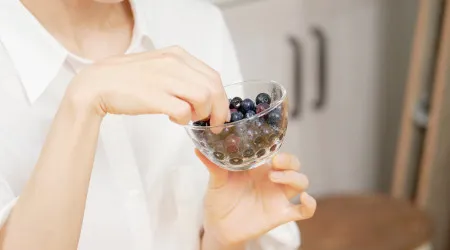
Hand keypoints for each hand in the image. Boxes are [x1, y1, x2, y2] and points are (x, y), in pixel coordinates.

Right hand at [65, 46, 229, 126]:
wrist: (98, 84)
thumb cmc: (128, 79)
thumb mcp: (160, 66)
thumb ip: (182, 74)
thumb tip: (203, 93)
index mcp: (177, 55)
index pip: (213, 76)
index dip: (222, 98)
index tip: (220, 112)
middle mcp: (174, 63)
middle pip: (213, 88)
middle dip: (218, 110)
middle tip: (214, 124)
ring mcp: (165, 79)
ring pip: (204, 98)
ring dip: (201, 114)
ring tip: (188, 118)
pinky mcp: (155, 97)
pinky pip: (184, 111)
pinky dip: (184, 119)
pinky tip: (174, 119)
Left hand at [196, 150, 315, 245]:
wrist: (218, 226)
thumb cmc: (218, 199)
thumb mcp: (215, 181)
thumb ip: (213, 166)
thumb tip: (197, 148)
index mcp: (258, 167)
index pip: (276, 151)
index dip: (277, 147)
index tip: (268, 147)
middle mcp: (271, 179)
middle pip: (293, 164)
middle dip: (290, 160)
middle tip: (275, 163)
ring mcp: (277, 196)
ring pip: (301, 182)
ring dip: (293, 178)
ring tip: (274, 178)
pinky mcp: (280, 214)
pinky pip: (303, 211)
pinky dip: (310, 205)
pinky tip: (305, 200)